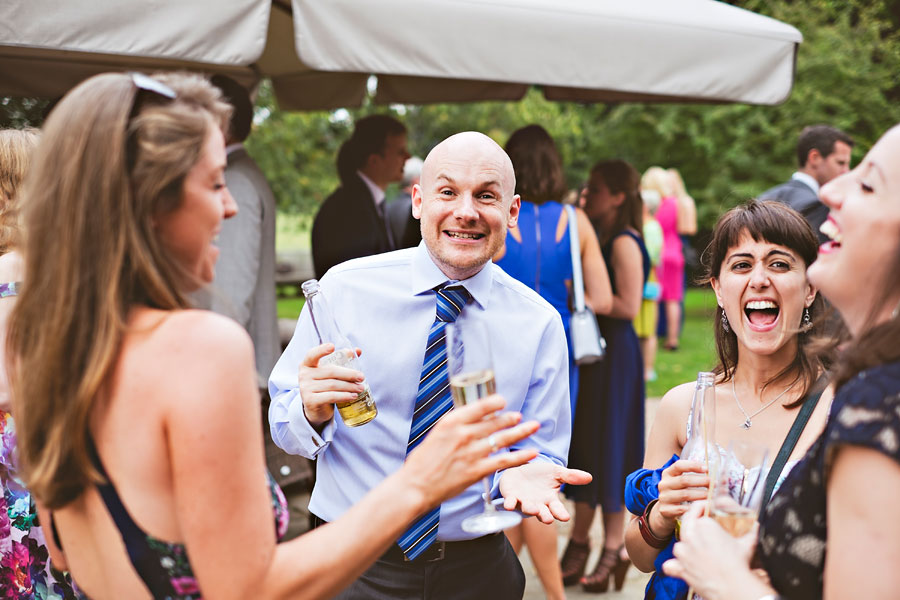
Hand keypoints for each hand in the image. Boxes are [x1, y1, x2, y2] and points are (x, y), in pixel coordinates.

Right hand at [297, 343, 364, 426]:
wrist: (315, 408)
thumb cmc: (324, 386)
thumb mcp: (330, 373)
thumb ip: (342, 360)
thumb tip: (357, 351)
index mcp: (307, 364)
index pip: (312, 354)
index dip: (322, 350)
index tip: (332, 346)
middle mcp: (304, 375)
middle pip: (330, 371)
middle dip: (349, 374)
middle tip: (362, 377)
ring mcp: (305, 388)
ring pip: (332, 385)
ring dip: (349, 386)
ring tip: (360, 388)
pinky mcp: (310, 401)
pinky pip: (331, 396)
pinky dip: (344, 396)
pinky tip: (353, 396)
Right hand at [402, 394, 539, 507]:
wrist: (415, 486)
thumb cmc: (422, 462)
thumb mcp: (436, 435)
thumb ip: (456, 427)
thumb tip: (473, 421)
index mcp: (451, 422)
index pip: (480, 406)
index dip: (495, 402)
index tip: (502, 402)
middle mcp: (463, 434)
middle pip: (495, 422)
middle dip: (511, 418)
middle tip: (520, 416)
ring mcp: (472, 453)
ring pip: (503, 439)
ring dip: (521, 432)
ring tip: (533, 426)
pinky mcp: (477, 471)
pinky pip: (504, 461)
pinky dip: (520, 457)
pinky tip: (532, 453)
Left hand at [499, 461, 591, 523]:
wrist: (520, 469)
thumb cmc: (540, 474)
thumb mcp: (556, 473)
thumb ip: (571, 476)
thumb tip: (590, 477)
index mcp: (550, 500)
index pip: (557, 509)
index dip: (561, 513)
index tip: (565, 517)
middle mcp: (537, 505)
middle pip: (542, 513)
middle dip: (544, 516)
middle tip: (547, 519)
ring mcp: (523, 502)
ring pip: (527, 509)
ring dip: (530, 509)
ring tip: (533, 509)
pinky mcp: (511, 497)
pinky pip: (510, 503)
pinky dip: (510, 504)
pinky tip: (509, 504)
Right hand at [653, 459, 709, 535]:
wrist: (666, 511)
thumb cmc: (680, 493)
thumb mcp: (684, 483)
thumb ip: (697, 477)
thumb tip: (722, 477)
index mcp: (668, 473)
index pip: (679, 465)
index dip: (693, 466)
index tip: (707, 468)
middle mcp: (664, 484)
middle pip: (684, 480)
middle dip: (702, 481)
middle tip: (715, 484)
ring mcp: (664, 497)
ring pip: (685, 494)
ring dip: (701, 495)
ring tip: (712, 496)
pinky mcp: (665, 510)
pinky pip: (682, 509)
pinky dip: (694, 508)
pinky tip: (703, 507)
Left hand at [662, 502, 768, 599]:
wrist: (733, 586)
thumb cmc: (739, 564)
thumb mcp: (748, 542)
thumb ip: (751, 531)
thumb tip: (757, 526)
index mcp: (704, 525)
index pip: (698, 509)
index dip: (703, 507)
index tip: (707, 509)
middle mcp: (690, 536)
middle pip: (686, 522)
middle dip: (693, 521)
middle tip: (701, 524)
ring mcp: (683, 552)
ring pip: (679, 544)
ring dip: (686, 545)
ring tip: (697, 548)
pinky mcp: (681, 568)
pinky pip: (671, 565)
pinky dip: (675, 566)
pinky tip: (681, 566)